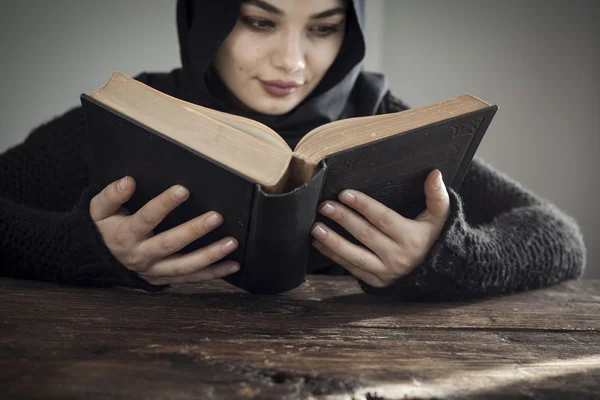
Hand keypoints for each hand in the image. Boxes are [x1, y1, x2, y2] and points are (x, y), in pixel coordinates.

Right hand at [89, 176, 239, 284]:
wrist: (94, 261)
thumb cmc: (100, 229)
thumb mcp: (97, 211)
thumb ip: (111, 195)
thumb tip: (128, 181)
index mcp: (126, 235)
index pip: (146, 218)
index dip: (163, 204)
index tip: (182, 189)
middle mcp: (141, 255)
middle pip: (169, 244)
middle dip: (194, 231)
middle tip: (217, 217)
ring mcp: (153, 271)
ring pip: (184, 266)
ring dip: (210, 256)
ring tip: (231, 243)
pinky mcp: (163, 279)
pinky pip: (190, 278)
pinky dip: (213, 274)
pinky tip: (233, 265)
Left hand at [311, 169, 449, 287]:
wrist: (437, 272)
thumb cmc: (433, 237)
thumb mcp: (440, 217)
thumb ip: (437, 195)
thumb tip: (435, 173)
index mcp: (412, 238)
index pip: (383, 219)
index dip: (363, 206)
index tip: (345, 194)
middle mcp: (398, 257)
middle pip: (365, 235)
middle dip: (343, 219)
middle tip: (324, 206)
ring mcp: (386, 272)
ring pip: (354, 256)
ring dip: (332, 242)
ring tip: (315, 227)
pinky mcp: (376, 281)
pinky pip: (351, 268)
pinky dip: (333, 256)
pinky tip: (319, 243)